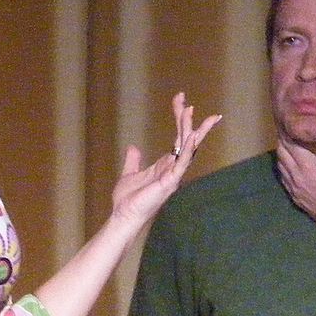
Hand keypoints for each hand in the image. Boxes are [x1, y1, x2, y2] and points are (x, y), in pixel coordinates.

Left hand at [111, 92, 220, 228]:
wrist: (123, 215)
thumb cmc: (128, 200)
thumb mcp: (129, 174)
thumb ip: (133, 161)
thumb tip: (134, 147)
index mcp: (166, 165)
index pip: (179, 137)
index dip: (180, 118)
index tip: (180, 100)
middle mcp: (174, 168)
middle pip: (187, 139)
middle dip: (187, 119)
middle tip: (186, 100)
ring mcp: (174, 175)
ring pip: (187, 147)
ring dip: (188, 128)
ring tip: (189, 110)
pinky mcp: (170, 182)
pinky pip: (183, 163)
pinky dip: (188, 149)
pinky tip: (191, 136)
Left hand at [275, 134, 315, 240]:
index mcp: (308, 165)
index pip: (290, 144)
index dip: (287, 133)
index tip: (288, 124)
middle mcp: (296, 175)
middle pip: (281, 153)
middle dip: (282, 141)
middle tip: (287, 133)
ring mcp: (293, 187)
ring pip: (280, 166)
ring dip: (282, 155)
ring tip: (288, 147)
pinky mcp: (294, 197)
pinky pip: (283, 178)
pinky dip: (284, 169)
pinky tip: (290, 166)